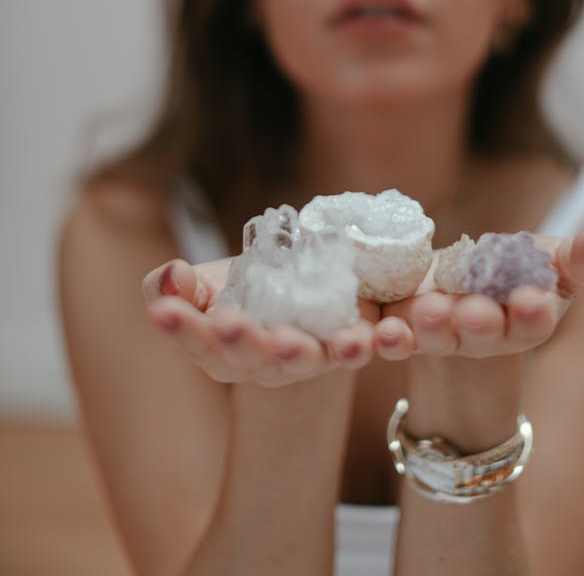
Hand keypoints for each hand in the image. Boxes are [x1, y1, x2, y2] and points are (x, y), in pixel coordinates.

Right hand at [143, 257, 378, 387]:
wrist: (301, 281)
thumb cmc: (239, 289)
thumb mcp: (200, 282)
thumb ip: (172, 285)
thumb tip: (170, 278)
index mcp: (220, 353)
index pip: (198, 342)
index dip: (182, 328)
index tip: (163, 313)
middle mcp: (264, 365)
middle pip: (250, 358)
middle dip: (239, 342)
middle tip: (226, 323)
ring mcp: (308, 359)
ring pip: (304, 361)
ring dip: (299, 353)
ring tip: (288, 340)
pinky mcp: (349, 343)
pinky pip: (356, 349)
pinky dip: (358, 345)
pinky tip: (358, 335)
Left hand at [373, 222, 583, 360]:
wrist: (460, 288)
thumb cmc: (516, 273)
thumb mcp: (551, 262)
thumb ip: (579, 257)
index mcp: (526, 318)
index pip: (535, 319)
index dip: (533, 313)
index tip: (532, 302)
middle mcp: (484, 335)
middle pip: (483, 333)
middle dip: (480, 324)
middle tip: (475, 312)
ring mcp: (441, 337)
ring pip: (435, 337)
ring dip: (431, 329)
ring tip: (426, 312)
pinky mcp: (401, 330)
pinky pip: (390, 338)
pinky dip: (382, 338)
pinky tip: (377, 332)